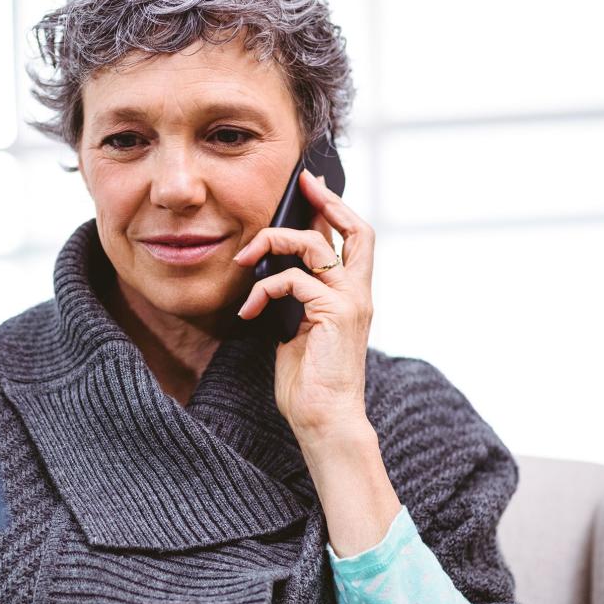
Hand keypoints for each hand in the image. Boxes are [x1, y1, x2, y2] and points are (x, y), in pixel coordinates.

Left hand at [233, 168, 374, 436]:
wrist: (324, 419)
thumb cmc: (308, 381)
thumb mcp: (298, 328)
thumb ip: (296, 297)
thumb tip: (274, 270)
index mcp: (351, 295)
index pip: (354, 239)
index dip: (336, 208)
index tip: (313, 185)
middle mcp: (358, 293)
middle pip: (354, 230)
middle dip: (326, 201)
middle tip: (300, 184)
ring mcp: (350, 302)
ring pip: (314, 246)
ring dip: (273, 243)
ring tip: (245, 259)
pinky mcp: (334, 313)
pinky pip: (293, 280)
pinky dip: (263, 289)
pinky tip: (248, 310)